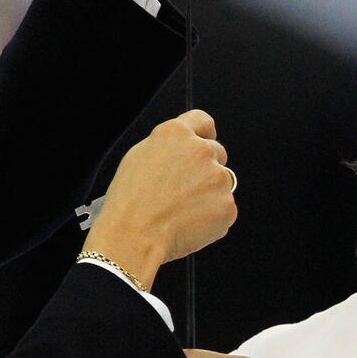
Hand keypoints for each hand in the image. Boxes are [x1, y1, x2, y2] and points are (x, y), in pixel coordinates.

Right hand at [85, 110, 236, 288]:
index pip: (203, 121)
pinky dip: (212, 217)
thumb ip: (167, 148)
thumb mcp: (138, 158)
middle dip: (206, 168)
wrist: (134, 236)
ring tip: (182, 210)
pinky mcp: (227, 204)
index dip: (204, 134)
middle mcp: (201, 151)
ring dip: (210, 193)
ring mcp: (217, 178)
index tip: (204, 142)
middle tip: (185, 189)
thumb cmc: (129, 203)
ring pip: (222, 182)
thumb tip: (178, 153)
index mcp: (176, 134)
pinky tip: (189, 223)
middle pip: (217, 152)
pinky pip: (225, 208)